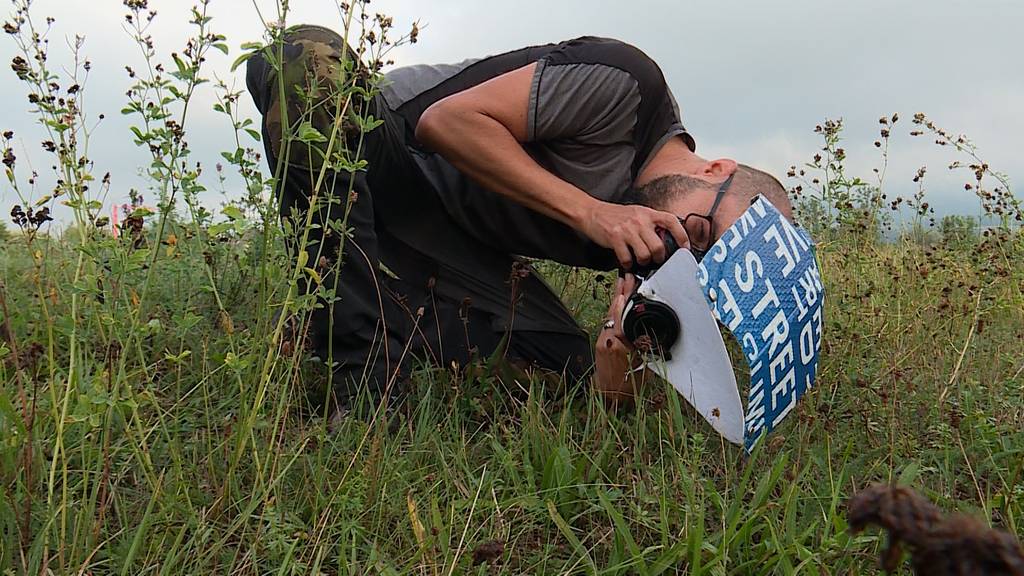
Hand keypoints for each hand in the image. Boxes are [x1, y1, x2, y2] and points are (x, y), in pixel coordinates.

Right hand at [580, 200, 688, 269]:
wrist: (592, 212)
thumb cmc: (615, 215)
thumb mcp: (637, 213)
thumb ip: (650, 224)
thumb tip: (665, 239)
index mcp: (647, 213)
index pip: (671, 221)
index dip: (682, 235)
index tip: (685, 247)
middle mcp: (639, 220)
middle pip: (658, 246)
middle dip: (659, 258)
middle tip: (655, 259)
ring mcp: (627, 229)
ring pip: (645, 255)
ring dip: (643, 262)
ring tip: (639, 260)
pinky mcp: (615, 238)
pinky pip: (627, 258)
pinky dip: (628, 264)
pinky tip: (626, 261)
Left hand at [593, 273, 638, 404]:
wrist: (609, 396)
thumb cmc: (628, 386)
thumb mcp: (644, 368)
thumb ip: (647, 349)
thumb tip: (654, 334)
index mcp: (620, 346)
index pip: (623, 318)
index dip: (626, 301)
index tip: (631, 286)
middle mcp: (609, 340)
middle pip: (615, 312)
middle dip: (622, 293)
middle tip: (627, 276)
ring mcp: (603, 340)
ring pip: (610, 315)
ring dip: (616, 298)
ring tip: (621, 282)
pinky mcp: (601, 341)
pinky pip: (608, 322)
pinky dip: (613, 310)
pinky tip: (617, 300)